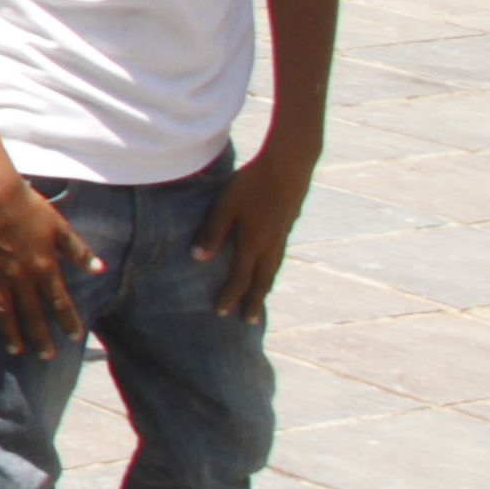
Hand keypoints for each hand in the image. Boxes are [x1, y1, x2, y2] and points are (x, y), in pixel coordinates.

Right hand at [0, 170, 95, 353]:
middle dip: (41, 337)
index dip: (68, 321)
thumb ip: (78, 251)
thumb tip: (99, 269)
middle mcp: (20, 277)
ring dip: (10, 331)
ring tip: (16, 349)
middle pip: (31, 314)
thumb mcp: (60, 227)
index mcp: (43, 267)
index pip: (59, 302)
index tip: (75, 336)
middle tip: (46, 356)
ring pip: (3, 310)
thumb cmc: (29, 207)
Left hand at [199, 148, 311, 316]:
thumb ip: (212, 231)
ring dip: (265, 286)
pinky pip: (280, 256)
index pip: (240, 277)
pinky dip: (273, 269)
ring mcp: (283, 235)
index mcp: (253, 242)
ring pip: (274, 268)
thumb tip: (199, 258)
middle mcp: (271, 244)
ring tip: (261, 298)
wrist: (290, 166)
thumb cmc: (252, 183)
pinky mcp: (288, 225)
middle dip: (254, 301)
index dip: (230, 296)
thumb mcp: (225, 205)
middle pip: (262, 280)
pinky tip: (271, 265)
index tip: (221, 312)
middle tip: (249, 322)